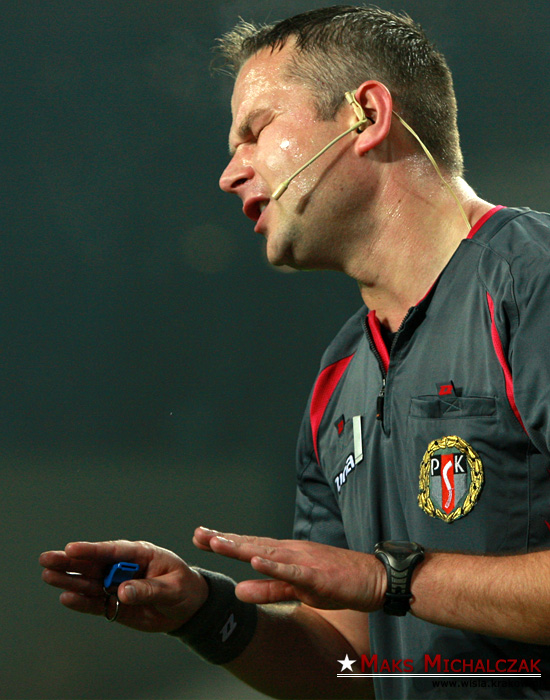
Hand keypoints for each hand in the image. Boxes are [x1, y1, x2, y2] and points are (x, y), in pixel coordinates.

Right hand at [39, 540, 207, 632]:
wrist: (187, 609)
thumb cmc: (183, 589)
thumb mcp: (172, 588)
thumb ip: (148, 589)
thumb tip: (121, 591)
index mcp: (141, 553)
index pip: (114, 550)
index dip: (92, 549)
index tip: (71, 548)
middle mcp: (124, 567)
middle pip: (94, 563)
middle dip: (71, 561)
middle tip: (46, 558)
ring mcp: (117, 585)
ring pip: (90, 582)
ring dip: (70, 579)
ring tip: (48, 576)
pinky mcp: (114, 603)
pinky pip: (95, 603)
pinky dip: (81, 602)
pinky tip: (66, 598)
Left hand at [193, 527, 386, 611]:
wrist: (374, 578)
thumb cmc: (337, 583)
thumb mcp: (297, 590)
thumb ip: (268, 589)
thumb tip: (239, 591)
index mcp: (286, 554)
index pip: (250, 546)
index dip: (225, 542)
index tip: (201, 537)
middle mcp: (291, 551)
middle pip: (252, 544)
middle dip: (224, 540)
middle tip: (198, 534)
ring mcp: (303, 560)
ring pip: (267, 552)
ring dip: (241, 547)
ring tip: (217, 542)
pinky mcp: (317, 575)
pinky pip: (292, 571)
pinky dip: (274, 566)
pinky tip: (257, 561)